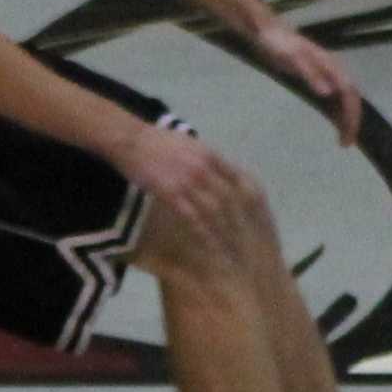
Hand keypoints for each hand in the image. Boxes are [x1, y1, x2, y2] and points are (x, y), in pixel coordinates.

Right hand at [119, 122, 251, 240]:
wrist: (131, 140)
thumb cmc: (157, 143)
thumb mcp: (189, 144)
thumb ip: (206, 158)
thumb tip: (219, 171)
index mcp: (211, 155)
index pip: (241, 180)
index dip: (252, 202)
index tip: (260, 220)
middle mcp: (205, 168)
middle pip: (231, 200)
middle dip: (242, 224)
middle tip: (250, 244)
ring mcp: (189, 181)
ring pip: (215, 212)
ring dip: (226, 234)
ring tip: (234, 252)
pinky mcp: (172, 193)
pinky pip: (193, 218)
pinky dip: (204, 235)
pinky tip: (210, 248)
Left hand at [251, 21, 363, 146]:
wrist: (266, 32)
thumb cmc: (278, 44)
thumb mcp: (291, 58)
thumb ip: (310, 75)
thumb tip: (328, 94)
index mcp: (330, 65)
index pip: (349, 93)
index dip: (351, 115)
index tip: (348, 135)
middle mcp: (333, 70)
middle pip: (351, 98)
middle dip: (352, 121)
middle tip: (346, 143)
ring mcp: (326, 74)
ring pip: (344, 99)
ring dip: (346, 118)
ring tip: (342, 139)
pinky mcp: (317, 77)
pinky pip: (334, 97)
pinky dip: (336, 112)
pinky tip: (333, 123)